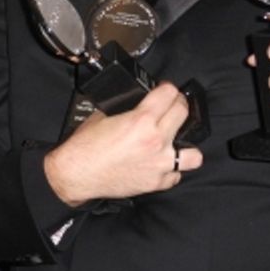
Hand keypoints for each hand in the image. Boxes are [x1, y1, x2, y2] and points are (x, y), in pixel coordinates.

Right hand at [43, 82, 203, 205]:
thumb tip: (136, 105)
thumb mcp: (103, 116)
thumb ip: (126, 110)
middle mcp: (155, 140)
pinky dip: (170, 170)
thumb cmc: (84, 147)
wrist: (76, 174)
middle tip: (171, 107)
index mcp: (141, 120)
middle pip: (183, 113)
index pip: (169, 93)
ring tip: (175, 143)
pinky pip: (175, 175)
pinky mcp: (156, 182)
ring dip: (185, 146)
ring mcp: (159, 164)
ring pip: (194, 154)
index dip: (167, 88)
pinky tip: (160, 165)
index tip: (165, 90)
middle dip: (178, 105)